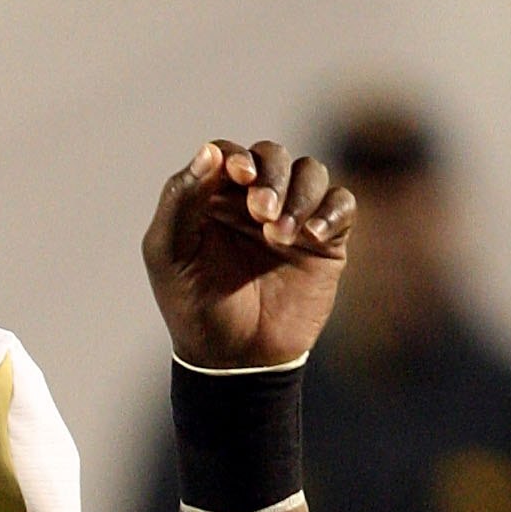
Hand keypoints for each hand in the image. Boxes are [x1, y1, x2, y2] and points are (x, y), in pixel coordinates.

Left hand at [143, 139, 353, 369]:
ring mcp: (292, 217)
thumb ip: (180, 200)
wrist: (233, 359)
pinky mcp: (324, 240)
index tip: (240, 176)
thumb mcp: (169, 254)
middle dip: (271, 177)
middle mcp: (254, 200)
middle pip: (274, 156)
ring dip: (300, 196)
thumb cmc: (193, 307)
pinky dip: (332, 211)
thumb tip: (210, 151)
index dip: (237, 156)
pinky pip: (342, 204)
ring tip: (281, 236)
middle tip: (261, 214)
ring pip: (311, 173)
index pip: (229, 154)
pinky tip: (314, 235)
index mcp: (213, 198)